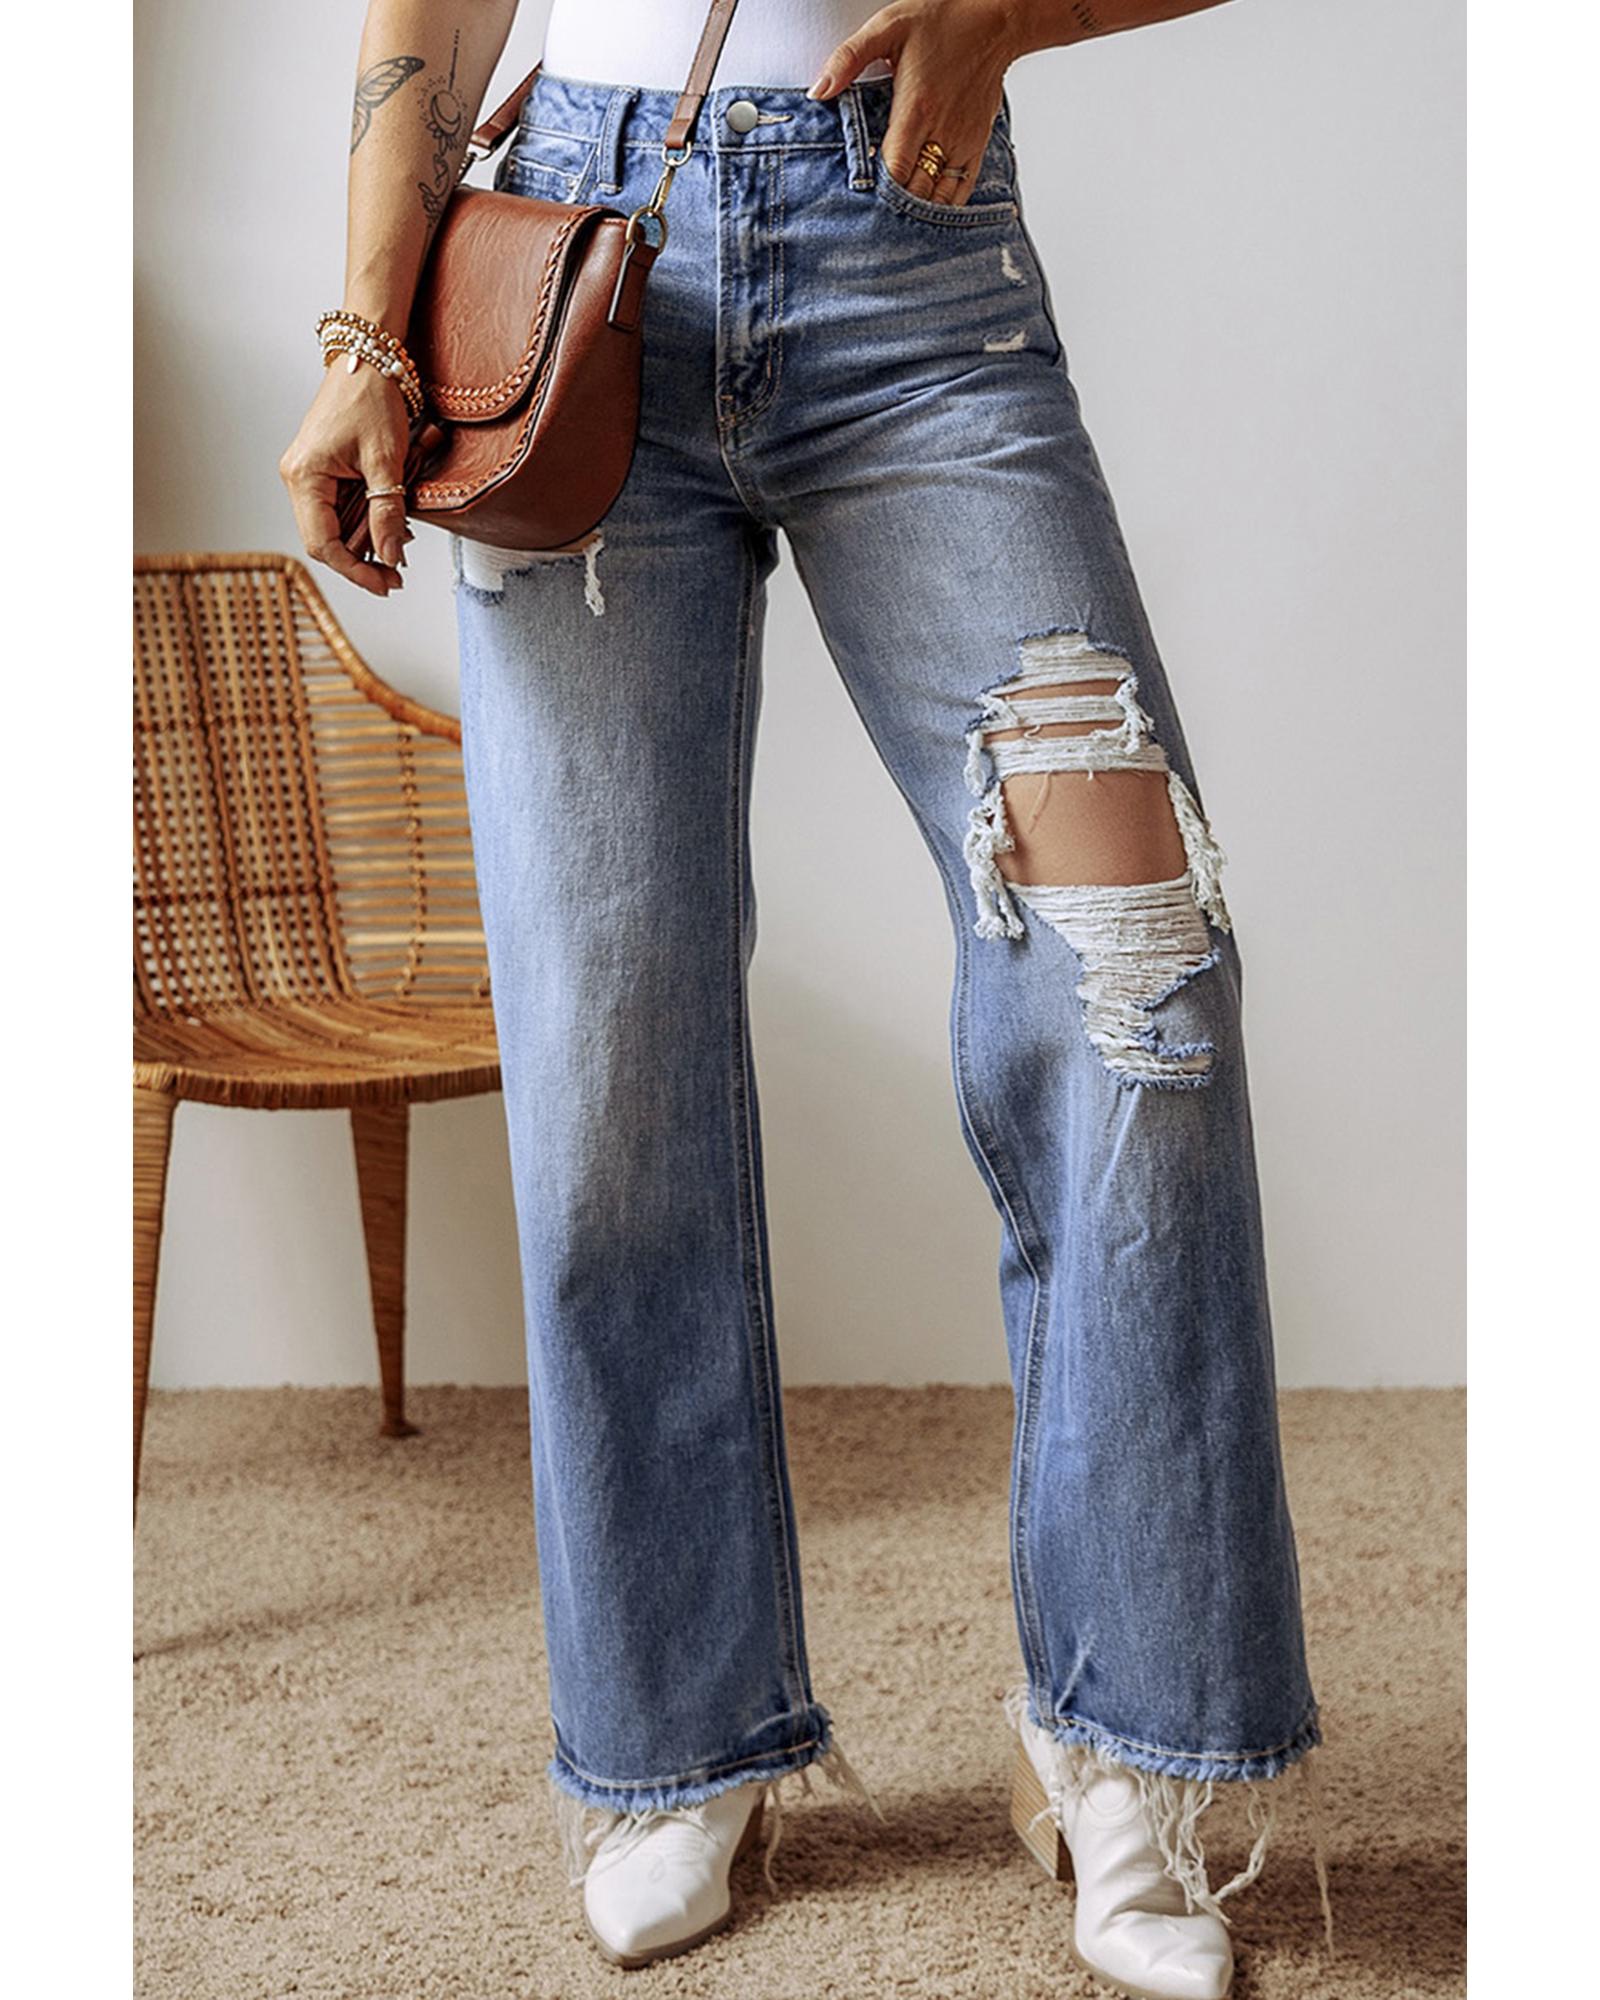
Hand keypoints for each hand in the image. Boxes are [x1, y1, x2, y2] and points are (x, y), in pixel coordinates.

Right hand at [279, 358, 413, 596]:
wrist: (368, 357)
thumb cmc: (372, 397)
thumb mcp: (387, 460)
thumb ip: (387, 512)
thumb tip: (389, 557)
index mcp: (304, 476)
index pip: (323, 544)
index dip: (354, 570)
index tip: (385, 584)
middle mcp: (299, 478)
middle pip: (325, 540)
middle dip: (361, 561)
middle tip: (396, 575)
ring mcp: (309, 474)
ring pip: (333, 527)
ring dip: (365, 541)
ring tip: (398, 547)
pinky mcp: (322, 470)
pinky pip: (339, 508)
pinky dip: (363, 520)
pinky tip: (388, 524)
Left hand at [808, 0, 1025, 206]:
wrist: (995, 19)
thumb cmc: (942, 19)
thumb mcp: (887, 26)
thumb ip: (848, 58)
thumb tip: (818, 90)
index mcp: (917, 109)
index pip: (894, 172)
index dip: (877, 195)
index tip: (860, 207)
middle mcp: (942, 132)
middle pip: (915, 192)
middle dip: (894, 210)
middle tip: (870, 225)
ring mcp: (963, 141)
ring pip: (939, 198)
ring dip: (918, 213)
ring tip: (895, 225)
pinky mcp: (977, 144)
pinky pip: (962, 190)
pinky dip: (943, 207)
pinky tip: (926, 214)